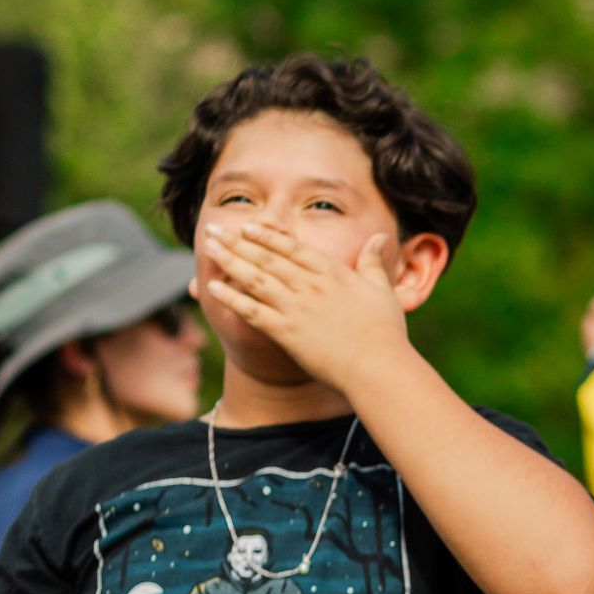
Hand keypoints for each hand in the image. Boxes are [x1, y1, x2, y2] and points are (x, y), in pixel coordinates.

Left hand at [202, 223, 411, 397]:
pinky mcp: (285, 332)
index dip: (267, 235)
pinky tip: (212, 287)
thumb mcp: (383, 290)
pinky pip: (251, 311)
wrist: (377, 367)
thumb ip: (373, 262)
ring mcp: (295, 308)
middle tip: (214, 229)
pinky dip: (231, 298)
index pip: (292, 247)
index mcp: (332, 273)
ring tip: (208, 248)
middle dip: (237, 241)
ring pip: (254, 278)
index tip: (248, 226)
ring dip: (228, 260)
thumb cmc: (385, 331)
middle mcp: (309, 285)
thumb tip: (378, 237)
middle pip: (266, 257)